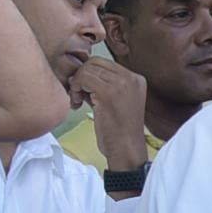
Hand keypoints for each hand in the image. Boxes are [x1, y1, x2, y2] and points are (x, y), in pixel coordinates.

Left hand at [79, 48, 151, 172]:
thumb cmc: (119, 132)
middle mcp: (131, 78)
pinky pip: (83, 78)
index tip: (84, 90)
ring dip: (76, 83)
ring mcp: (121, 83)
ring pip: (87, 69)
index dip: (88, 73)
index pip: (104, 62)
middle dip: (80, 77)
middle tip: (78, 96)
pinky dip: (75, 89)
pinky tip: (77, 103)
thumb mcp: (114, 102)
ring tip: (78, 100)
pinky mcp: (109, 92)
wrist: (126, 149)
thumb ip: (101, 86)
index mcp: (136, 79)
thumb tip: (78, 74)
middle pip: (94, 62)